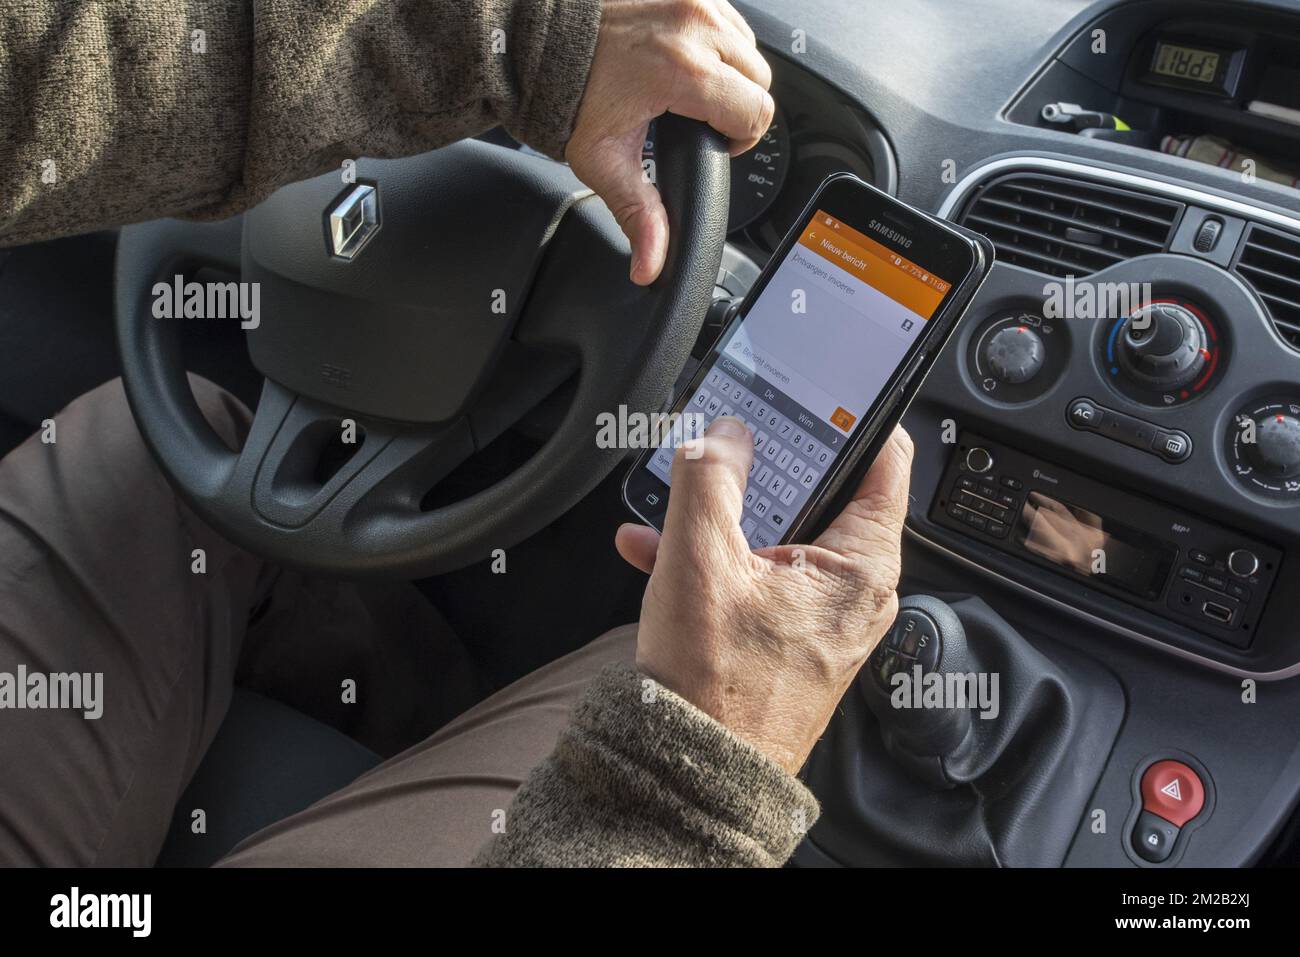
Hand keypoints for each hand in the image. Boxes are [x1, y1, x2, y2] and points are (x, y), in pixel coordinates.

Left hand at [566, 0, 773, 284]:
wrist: (536, 40)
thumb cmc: (566, 93)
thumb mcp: (604, 163)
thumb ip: (639, 216)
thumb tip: (651, 267)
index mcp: (685, 72)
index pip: (757, 112)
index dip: (740, 139)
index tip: (714, 144)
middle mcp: (697, 27)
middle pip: (761, 80)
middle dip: (739, 107)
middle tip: (699, 122)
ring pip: (749, 47)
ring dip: (732, 73)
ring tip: (691, 92)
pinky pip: (728, 20)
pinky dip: (717, 43)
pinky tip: (685, 61)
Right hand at [616, 417, 913, 772]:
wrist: (695, 775)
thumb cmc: (714, 692)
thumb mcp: (700, 564)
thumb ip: (710, 480)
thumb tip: (723, 434)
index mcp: (860, 566)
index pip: (884, 459)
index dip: (853, 413)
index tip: (823, 386)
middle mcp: (855, 590)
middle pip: (824, 492)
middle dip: (766, 465)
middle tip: (729, 438)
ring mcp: (823, 614)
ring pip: (781, 533)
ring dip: (726, 512)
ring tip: (676, 500)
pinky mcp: (792, 634)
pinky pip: (761, 573)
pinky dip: (718, 556)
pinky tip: (659, 549)